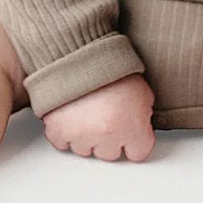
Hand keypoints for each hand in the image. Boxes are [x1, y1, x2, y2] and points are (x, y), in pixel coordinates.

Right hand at [41, 72, 156, 161]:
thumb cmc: (110, 66)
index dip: (134, 139)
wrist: (78, 49)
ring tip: (87, 110)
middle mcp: (108, 138)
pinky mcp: (58, 131)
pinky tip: (71, 114)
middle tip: (105, 114)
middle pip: (110, 154)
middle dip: (109, 137)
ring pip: (85, 149)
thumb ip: (144, 115)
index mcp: (133, 129)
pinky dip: (64, 131)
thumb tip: (140, 126)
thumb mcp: (142, 90)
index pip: (138, 153)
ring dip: (86, 135)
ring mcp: (81, 136)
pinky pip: (62, 142)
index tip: (129, 129)